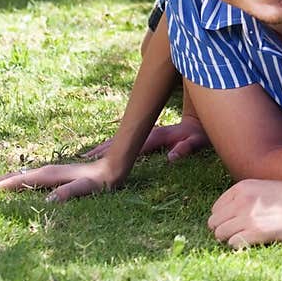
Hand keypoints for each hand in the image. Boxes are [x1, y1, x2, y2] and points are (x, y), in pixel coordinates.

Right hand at [0, 159, 120, 202]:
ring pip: (21, 176)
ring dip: (4, 181)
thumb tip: (48, 201)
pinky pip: (29, 179)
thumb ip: (69, 193)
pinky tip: (15, 186)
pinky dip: (16, 181)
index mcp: (49, 175)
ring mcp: (50, 172)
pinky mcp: (55, 176)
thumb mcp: (86, 188)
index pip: (17, 181)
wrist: (113, 169)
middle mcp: (46, 171)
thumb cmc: (101, 181)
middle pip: (15, 176)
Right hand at [81, 116, 210, 163]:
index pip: (132, 145)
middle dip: (101, 149)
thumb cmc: (199, 134)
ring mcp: (146, 131)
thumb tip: (172, 158)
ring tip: (83, 157)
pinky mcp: (146, 134)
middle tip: (80, 159)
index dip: (115, 152)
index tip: (97, 159)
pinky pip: (124, 139)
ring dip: (102, 147)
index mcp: (157, 136)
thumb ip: (186, 149)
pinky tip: (100, 152)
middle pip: (120, 140)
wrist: (201, 121)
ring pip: (120, 139)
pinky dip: (111, 146)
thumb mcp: (197, 142)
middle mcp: (148, 132)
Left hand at [208, 179, 281, 247]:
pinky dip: (240, 245)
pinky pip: (233, 244)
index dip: (224, 218)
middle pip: (214, 222)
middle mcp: (241, 200)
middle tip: (238, 232)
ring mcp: (247, 217)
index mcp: (242, 187)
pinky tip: (253, 241)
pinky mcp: (255, 232)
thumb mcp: (263, 188)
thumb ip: (243, 198)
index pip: (216, 208)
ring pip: (220, 234)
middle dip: (223, 229)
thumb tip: (226, 217)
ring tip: (246, 236)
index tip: (234, 222)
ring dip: (230, 238)